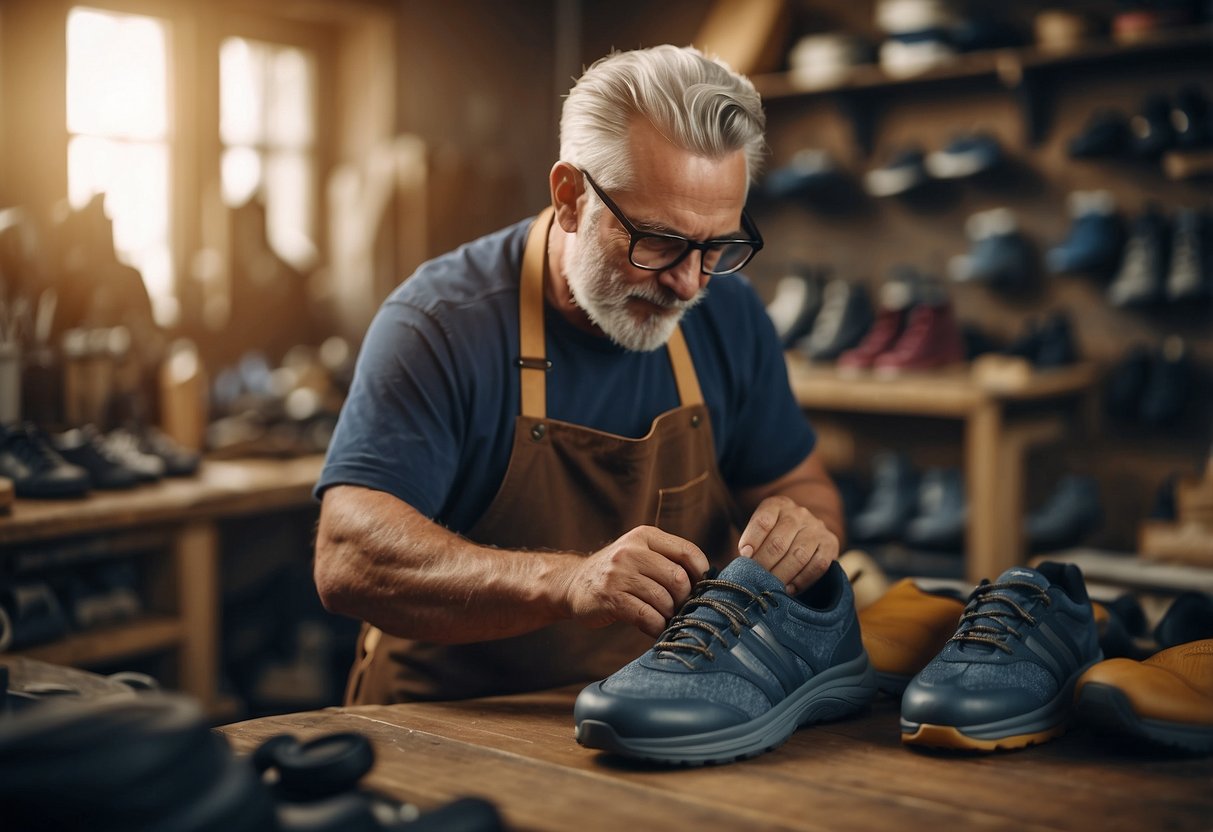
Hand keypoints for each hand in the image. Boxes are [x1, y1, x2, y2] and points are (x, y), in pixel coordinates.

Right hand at [561, 526, 708, 638]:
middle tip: (680, 609)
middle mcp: (631, 550)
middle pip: (678, 579)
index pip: (688, 552)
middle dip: (684, 600)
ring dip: (669, 615)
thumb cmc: (617, 573)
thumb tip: (708, 583)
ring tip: (665, 619)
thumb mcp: (639, 554)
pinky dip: (656, 627)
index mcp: (645, 536)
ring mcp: (619, 574)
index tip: (700, 589)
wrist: (572, 584)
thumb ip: (668, 560)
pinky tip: (654, 628)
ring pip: (663, 599)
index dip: (701, 574)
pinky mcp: (610, 597)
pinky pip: (646, 616)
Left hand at [737, 496, 837, 594]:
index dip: (752, 540)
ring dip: (782, 575)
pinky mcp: (831, 543)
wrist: (806, 531)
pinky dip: (802, 580)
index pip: (763, 521)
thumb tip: (744, 561)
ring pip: (798, 555)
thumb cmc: (775, 535)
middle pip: (779, 542)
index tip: (744, 556)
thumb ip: (752, 542)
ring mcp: (816, 528)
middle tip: (755, 580)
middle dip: (764, 564)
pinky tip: (789, 589)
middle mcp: (799, 514)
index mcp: (777, 505)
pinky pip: (818, 565)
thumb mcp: (762, 530)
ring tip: (771, 587)